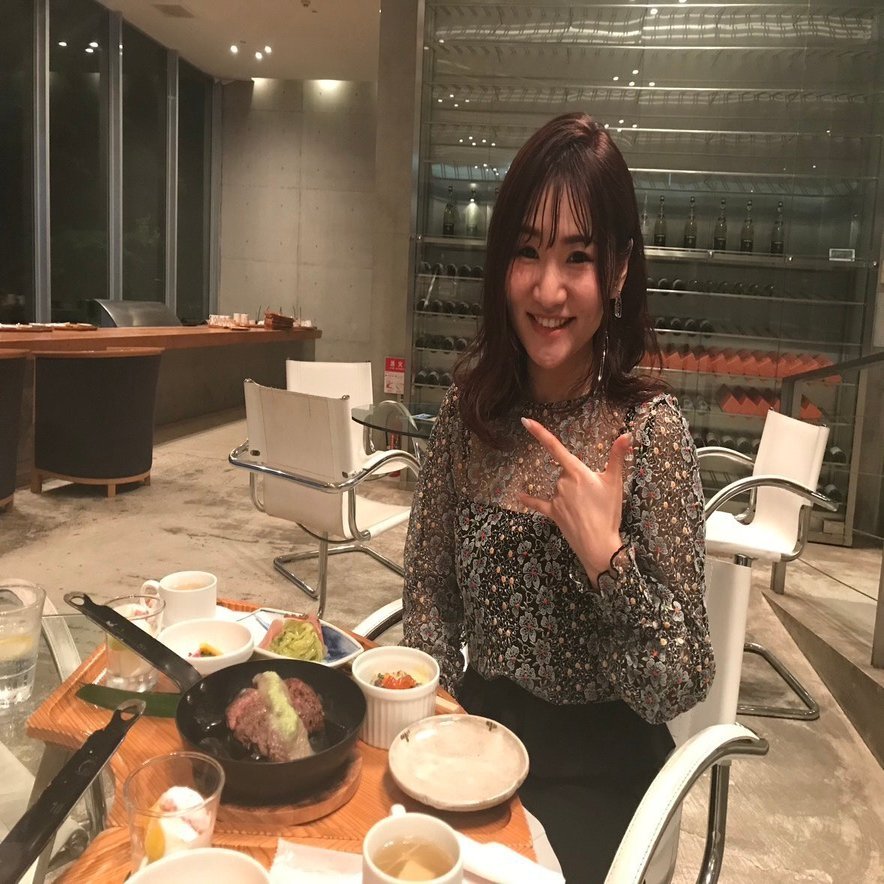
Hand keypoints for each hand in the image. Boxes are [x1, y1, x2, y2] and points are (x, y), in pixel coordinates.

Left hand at [517, 417, 631, 583]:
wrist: (599, 544)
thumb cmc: (608, 512)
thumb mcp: (615, 482)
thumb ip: (618, 456)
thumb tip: (626, 435)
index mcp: (576, 471)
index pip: (555, 447)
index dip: (539, 432)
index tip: (525, 421)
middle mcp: (562, 482)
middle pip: (566, 473)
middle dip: (578, 481)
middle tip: (595, 498)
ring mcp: (556, 498)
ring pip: (560, 488)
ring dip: (571, 494)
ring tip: (588, 510)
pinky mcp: (552, 513)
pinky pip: (538, 504)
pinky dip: (529, 500)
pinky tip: (519, 496)